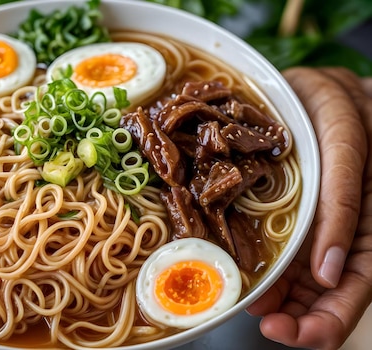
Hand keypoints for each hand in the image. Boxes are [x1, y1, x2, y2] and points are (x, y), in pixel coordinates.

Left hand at [247, 67, 371, 349]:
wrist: (317, 89)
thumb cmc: (344, 109)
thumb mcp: (346, 147)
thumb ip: (342, 204)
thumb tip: (327, 272)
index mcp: (367, 227)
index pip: (353, 290)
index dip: (324, 321)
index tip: (285, 331)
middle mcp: (339, 234)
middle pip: (323, 294)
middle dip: (292, 317)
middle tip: (258, 319)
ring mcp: (312, 227)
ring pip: (296, 278)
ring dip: (272, 296)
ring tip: (244, 298)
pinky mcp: (286, 214)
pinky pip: (274, 250)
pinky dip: (258, 265)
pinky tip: (240, 270)